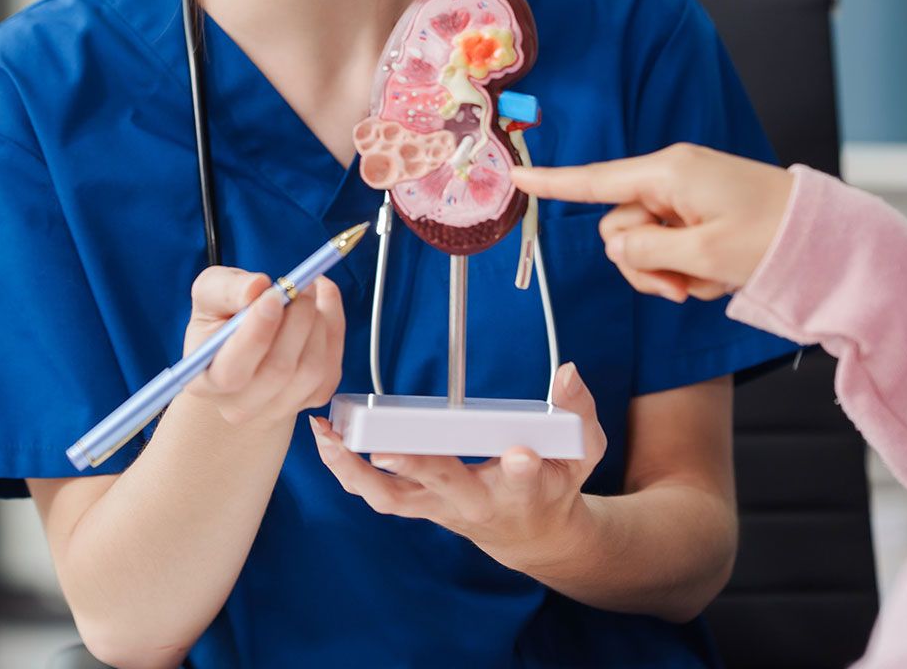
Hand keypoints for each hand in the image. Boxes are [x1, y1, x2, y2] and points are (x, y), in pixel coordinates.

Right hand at [183, 265, 344, 432]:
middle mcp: (239, 405)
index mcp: (205, 381)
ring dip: (318, 323)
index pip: (232, 372)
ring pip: (312, 369)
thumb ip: (226, 288)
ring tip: (307, 292)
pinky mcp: (312, 399)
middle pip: (279, 371)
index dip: (257, 333)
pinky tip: (321, 306)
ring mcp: (279, 408)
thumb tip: (257, 287)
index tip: (274, 294)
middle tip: (302, 284)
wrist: (244, 348)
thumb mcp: (211, 293)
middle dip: (297, 320)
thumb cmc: (222, 318)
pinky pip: (333, 367)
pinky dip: (334, 329)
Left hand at [311, 363, 606, 575]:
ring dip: (357, 472)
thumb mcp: (581, 451)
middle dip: (416, 469)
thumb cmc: (554, 485)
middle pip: (442, 487)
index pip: (523, 479)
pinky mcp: (417, 504)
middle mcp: (473, 502)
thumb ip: (578, 414)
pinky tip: (325, 442)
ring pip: (393, 499)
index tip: (520, 455)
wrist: (530, 533)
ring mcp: (439, 506)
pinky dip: (347, 471)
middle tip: (385, 451)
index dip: (522, 469)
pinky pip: (376, 494)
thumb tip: (568, 372)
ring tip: (329, 439)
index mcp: (521, 490)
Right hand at [510, 143, 794, 301]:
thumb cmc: (773, 239)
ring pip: (643, 242)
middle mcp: (672, 178)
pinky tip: (719, 275)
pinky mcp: (702, 213)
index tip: (517, 177)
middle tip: (681, 288)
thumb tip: (617, 247)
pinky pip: (672, 245)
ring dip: (667, 271)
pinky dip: (688, 268)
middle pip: (620, 226)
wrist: (830, 241)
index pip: (595, 180)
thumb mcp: (704, 253)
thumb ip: (646, 251)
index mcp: (668, 174)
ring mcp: (687, 196)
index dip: (553, 184)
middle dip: (642, 263)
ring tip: (706, 283)